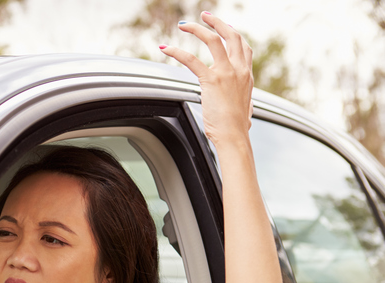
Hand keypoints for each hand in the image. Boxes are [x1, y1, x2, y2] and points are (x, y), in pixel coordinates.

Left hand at [160, 12, 253, 146]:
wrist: (234, 136)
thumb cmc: (236, 128)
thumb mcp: (244, 109)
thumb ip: (242, 102)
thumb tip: (245, 108)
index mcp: (247, 76)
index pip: (244, 47)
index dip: (233, 33)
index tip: (224, 27)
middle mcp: (239, 70)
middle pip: (231, 36)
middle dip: (217, 23)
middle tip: (205, 16)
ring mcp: (227, 73)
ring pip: (213, 40)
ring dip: (197, 29)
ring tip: (184, 25)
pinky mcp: (211, 80)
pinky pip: (192, 60)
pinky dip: (177, 52)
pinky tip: (166, 48)